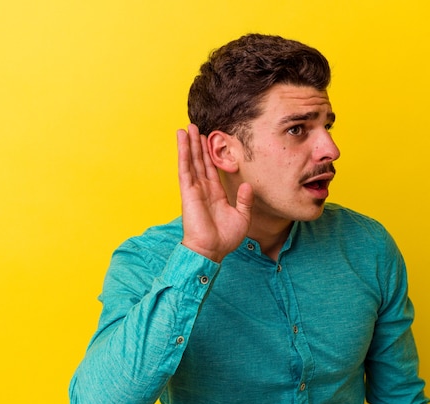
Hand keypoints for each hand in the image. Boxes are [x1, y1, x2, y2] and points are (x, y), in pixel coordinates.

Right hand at [177, 124, 252, 262]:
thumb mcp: (242, 217)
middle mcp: (203, 189)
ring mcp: (195, 189)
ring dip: (188, 144)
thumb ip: (245, 200)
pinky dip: (183, 153)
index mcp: (215, 194)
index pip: (211, 169)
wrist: (212, 250)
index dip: (209, 154)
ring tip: (186, 127)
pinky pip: (185, 168)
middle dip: (197, 144)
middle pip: (199, 161)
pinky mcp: (188, 191)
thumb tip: (247, 185)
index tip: (208, 140)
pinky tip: (182, 140)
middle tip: (194, 126)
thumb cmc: (225, 238)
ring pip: (191, 161)